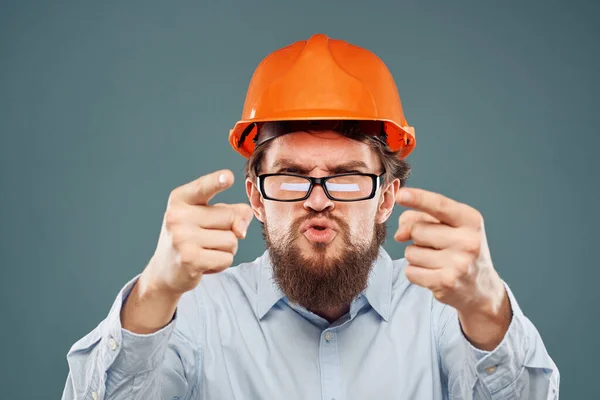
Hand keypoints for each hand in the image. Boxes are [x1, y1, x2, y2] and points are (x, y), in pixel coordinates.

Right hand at [143, 169, 253, 296]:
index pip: (203, 188)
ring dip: (226, 249)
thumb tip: (241, 230)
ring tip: (205, 250)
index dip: (217, 181)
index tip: (229, 176)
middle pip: (230, 217)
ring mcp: (182, 238)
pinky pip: (226, 259)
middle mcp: (178, 216)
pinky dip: (221, 263)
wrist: (165, 270)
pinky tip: (204, 263)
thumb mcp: (207, 217)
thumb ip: (233, 212)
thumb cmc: (191, 237)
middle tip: (207, 237)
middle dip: (229, 230)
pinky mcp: (189, 260)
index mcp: (181, 199)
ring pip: (232, 240)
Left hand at [394, 188, 507, 322]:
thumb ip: (421, 219)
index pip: (440, 205)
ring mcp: (459, 263)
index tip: (400, 194)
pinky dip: (415, 273)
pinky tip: (432, 274)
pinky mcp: (447, 282)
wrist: (481, 288)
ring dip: (416, 256)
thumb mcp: (449, 227)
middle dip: (416, 237)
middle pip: (417, 230)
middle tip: (435, 246)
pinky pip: (411, 271)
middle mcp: (468, 240)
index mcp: (471, 220)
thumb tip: (399, 234)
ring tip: (436, 261)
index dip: (418, 198)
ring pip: (411, 252)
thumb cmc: (460, 250)